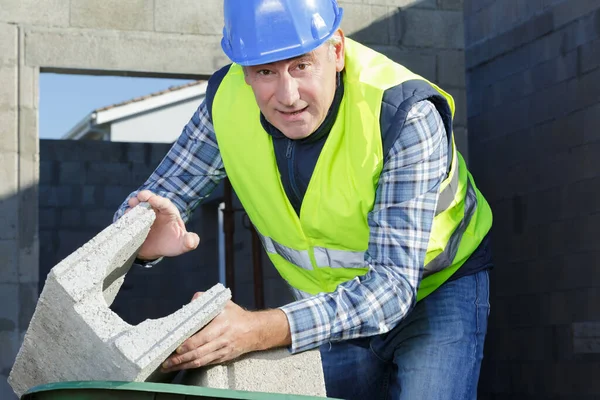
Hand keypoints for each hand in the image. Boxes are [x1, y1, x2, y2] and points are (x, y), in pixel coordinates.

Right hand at [127, 190, 199, 259]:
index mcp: (169, 213)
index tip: (152, 199)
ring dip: (134, 204)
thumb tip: (192, 240)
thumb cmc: (172, 244)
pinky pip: (130, 217)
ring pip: (139, 206)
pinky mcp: (134, 222)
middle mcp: (156, 211)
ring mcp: (144, 216)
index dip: (159, 201)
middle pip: (151, 200)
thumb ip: (190, 241)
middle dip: (145, 196)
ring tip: (131, 204)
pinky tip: (125, 216)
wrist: (157, 251)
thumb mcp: (183, 244)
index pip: (165, 204)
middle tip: (140, 196)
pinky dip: (127, 216)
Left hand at [161, 293, 290, 371]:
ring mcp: (222, 350)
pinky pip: (206, 364)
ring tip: (169, 367)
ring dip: (184, 365)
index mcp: (221, 325)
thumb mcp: (224, 303)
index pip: (202, 338)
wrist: (255, 331)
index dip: (189, 345)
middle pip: (199, 353)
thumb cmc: (236, 316)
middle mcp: (222, 340)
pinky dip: (193, 366)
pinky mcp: (223, 358)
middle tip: (166, 362)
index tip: (177, 348)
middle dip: (181, 359)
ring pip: (201, 361)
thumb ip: (206, 299)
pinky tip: (182, 366)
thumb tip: (192, 301)